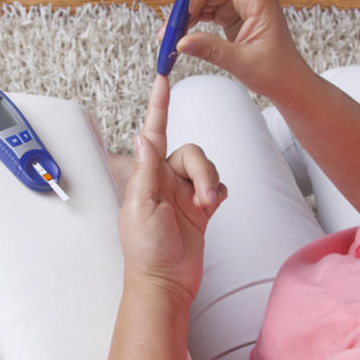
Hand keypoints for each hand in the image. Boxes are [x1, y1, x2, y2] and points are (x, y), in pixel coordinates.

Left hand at [118, 76, 226, 301]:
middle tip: (203, 198)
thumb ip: (145, 171)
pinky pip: (217, 186)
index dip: (158, 105)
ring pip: (206, 167)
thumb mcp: (140, 207)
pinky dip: (219, 191)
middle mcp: (164, 180)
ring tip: (207, 206)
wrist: (166, 282)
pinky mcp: (201, 209)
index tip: (162, 77)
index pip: (154, 132)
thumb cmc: (146, 250)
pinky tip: (214, 206)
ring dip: (210, 183)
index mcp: (146, 176)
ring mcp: (183, 194)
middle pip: (191, 152)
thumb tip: (141, 135)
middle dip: (202, 170)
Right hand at [174, 0, 315, 101]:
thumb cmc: (276, 72)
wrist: (286, 84)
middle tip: (170, 27)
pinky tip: (180, 35)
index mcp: (261, 1)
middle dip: (188, 2)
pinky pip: (207, 11)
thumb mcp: (242, 63)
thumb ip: (211, 50)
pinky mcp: (232, 17)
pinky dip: (191, 21)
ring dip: (186, 14)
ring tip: (170, 36)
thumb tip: (181, 42)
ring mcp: (240, 6)